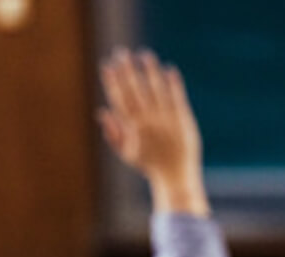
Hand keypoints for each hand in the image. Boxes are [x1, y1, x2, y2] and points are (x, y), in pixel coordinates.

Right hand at [99, 49, 205, 214]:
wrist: (176, 176)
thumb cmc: (149, 165)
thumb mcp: (127, 153)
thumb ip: (113, 133)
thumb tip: (101, 112)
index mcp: (133, 129)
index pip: (120, 99)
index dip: (112, 81)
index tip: (107, 65)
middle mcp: (149, 121)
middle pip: (135, 90)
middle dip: (127, 70)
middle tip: (121, 52)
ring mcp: (167, 119)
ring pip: (156, 89)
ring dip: (149, 70)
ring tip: (144, 54)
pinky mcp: (183, 119)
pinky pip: (177, 96)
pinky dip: (173, 83)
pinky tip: (168, 69)